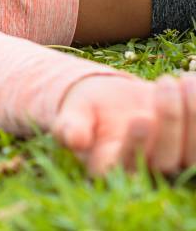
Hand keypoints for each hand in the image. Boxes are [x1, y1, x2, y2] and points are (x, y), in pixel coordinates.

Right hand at [51, 73, 195, 176]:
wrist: (110, 102)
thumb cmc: (86, 109)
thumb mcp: (73, 112)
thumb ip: (70, 126)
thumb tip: (73, 140)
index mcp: (110, 166)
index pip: (126, 165)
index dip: (137, 146)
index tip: (141, 117)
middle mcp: (143, 170)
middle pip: (165, 159)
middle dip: (170, 121)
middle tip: (164, 84)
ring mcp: (170, 161)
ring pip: (192, 153)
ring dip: (194, 117)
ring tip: (185, 81)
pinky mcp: (189, 148)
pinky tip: (193, 82)